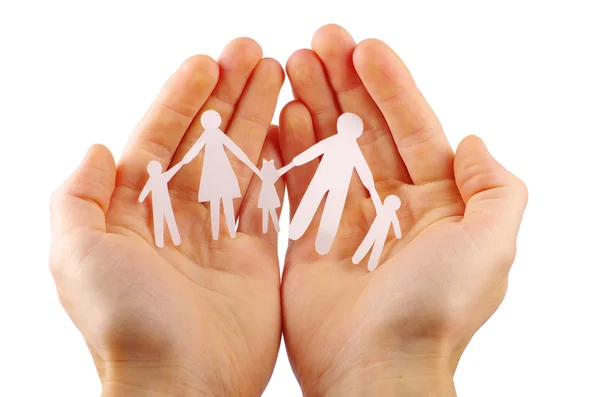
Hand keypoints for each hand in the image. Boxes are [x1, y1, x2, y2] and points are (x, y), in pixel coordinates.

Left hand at [50, 38, 284, 396]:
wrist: (182, 386)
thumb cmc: (126, 323)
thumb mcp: (77, 255)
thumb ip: (77, 197)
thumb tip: (97, 147)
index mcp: (131, 212)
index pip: (158, 140)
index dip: (180, 99)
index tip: (206, 62)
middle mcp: (175, 219)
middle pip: (204, 143)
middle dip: (226, 96)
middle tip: (251, 53)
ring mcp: (220, 235)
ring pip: (240, 163)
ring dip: (256, 118)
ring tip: (275, 74)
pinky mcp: (257, 255)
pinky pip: (270, 198)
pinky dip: (279, 163)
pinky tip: (290, 126)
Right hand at [279, 25, 526, 395]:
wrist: (377, 370)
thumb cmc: (436, 310)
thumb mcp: (491, 244)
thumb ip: (494, 187)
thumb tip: (472, 140)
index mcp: (438, 204)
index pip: (412, 128)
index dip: (390, 85)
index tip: (363, 47)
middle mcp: (393, 208)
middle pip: (366, 132)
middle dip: (343, 86)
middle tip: (317, 43)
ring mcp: (349, 224)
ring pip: (329, 151)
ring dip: (313, 108)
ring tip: (292, 65)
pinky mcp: (310, 243)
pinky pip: (299, 187)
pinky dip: (290, 152)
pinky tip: (281, 116)